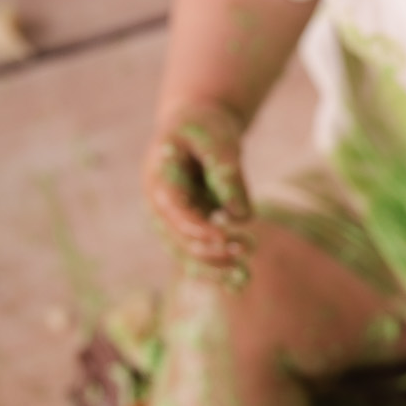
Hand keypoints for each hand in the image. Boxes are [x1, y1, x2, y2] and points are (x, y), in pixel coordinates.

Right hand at [143, 103, 253, 280]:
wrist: (195, 124)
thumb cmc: (205, 127)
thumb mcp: (218, 139)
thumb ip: (228, 173)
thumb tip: (243, 216)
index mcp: (159, 178)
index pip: (173, 210)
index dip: (196, 227)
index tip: (224, 238)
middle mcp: (160, 204)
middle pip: (179, 237)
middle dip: (210, 250)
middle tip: (246, 250)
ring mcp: (172, 218)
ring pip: (187, 252)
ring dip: (214, 266)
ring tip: (245, 276)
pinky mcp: (189, 226)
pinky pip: (199, 252)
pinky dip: (217, 266)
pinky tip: (240, 281)